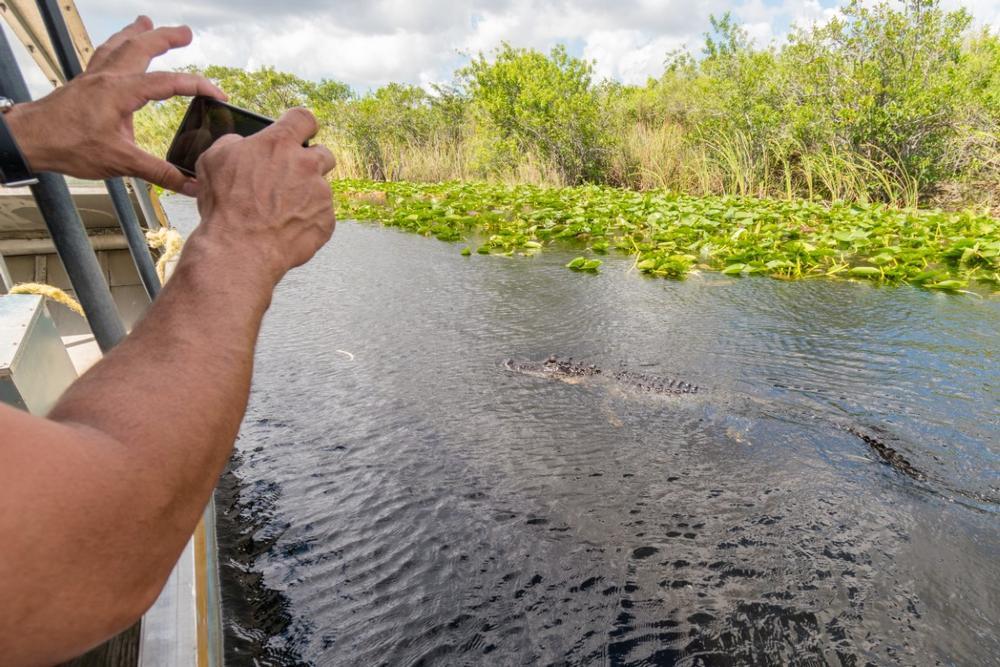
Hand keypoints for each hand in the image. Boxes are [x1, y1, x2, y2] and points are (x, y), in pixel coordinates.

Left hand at [4, 16, 224, 194]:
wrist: (30, 139)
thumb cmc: (68, 146)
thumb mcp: (120, 162)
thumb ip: (159, 173)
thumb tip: (190, 184)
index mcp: (120, 92)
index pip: (169, 82)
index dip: (198, 86)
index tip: (218, 93)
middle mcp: (107, 78)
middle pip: (141, 47)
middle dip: (166, 38)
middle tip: (186, 33)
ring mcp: (92, 77)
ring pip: (118, 45)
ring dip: (136, 33)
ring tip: (147, 23)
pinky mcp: (82, 83)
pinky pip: (102, 54)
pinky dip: (114, 46)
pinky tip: (116, 48)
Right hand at [189, 108, 336, 283]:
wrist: (240, 249)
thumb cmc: (224, 206)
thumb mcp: (213, 160)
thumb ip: (234, 143)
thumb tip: (242, 143)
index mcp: (279, 144)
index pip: (303, 118)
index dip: (301, 125)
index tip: (300, 132)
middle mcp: (306, 165)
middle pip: (324, 153)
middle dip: (311, 162)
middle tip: (292, 176)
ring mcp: (320, 194)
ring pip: (321, 188)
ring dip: (306, 195)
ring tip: (281, 211)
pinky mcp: (326, 221)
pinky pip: (322, 216)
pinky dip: (308, 221)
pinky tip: (286, 229)